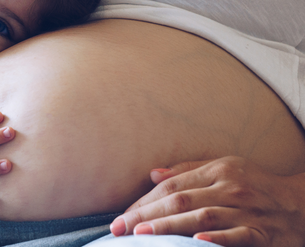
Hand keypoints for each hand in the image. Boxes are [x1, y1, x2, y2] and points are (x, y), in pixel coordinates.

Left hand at [110, 156, 304, 245]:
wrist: (303, 203)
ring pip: (202, 217)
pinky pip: (238, 236)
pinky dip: (217, 239)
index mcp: (218, 170)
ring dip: (170, 226)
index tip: (123, 215)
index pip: (173, 185)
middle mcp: (230, 188)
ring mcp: (246, 211)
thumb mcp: (225, 168)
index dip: (145, 200)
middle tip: (121, 227)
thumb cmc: (256, 185)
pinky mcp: (263, 233)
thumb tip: (152, 174)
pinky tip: (196, 242)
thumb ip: (188, 171)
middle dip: (147, 214)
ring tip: (143, 234)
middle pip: (181, 200)